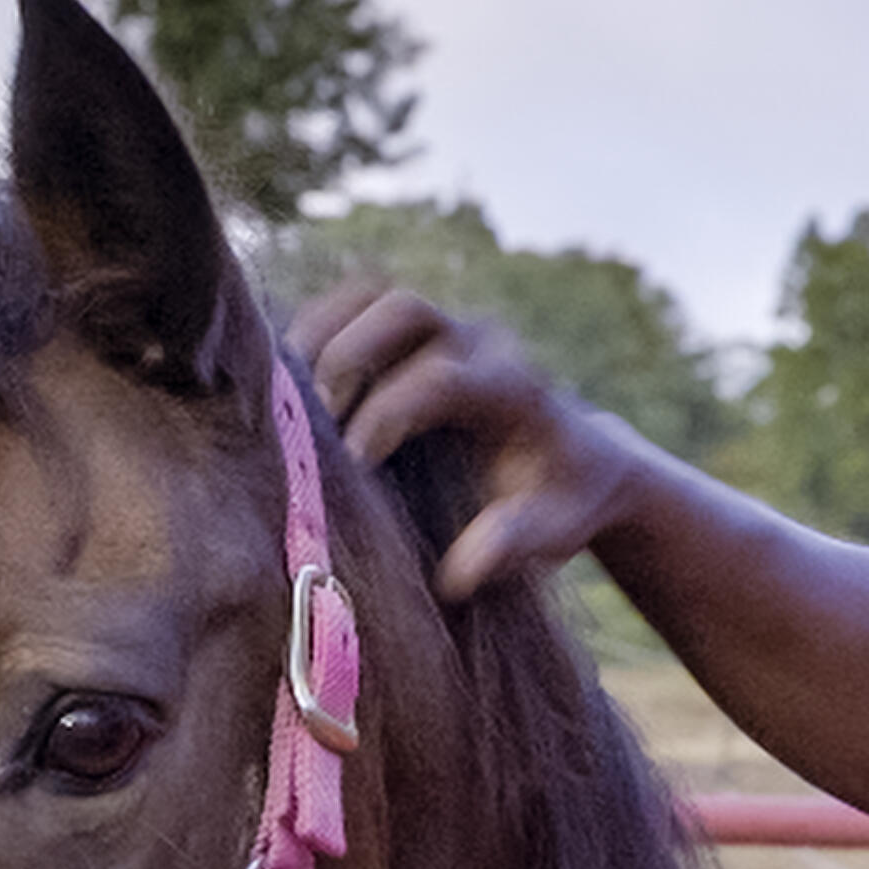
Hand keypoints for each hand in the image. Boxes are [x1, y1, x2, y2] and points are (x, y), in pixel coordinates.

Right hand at [292, 283, 653, 601]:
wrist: (581, 460)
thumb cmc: (561, 500)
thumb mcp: (554, 530)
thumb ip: (512, 543)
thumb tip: (455, 573)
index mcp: (515, 387)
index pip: (441, 378)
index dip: (388, 414)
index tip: (356, 465)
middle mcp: (480, 343)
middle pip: (403, 309)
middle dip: (349, 357)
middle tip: (316, 418)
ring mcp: (446, 329)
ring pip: (372, 295)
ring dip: (322, 334)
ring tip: (287, 393)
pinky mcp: (416, 333)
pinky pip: (356, 307)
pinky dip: (317, 331)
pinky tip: (289, 382)